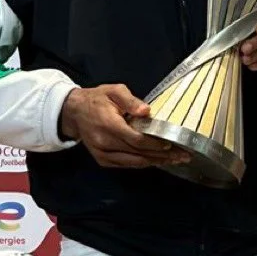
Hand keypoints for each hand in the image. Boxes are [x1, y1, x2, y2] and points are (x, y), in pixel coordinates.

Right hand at [59, 84, 190, 168]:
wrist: (74, 112)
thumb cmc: (97, 99)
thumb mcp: (114, 91)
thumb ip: (130, 100)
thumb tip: (147, 111)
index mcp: (108, 124)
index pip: (136, 139)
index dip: (154, 144)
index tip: (170, 144)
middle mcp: (104, 142)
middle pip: (138, 153)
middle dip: (161, 156)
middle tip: (182, 156)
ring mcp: (102, 154)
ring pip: (133, 162)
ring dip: (155, 162)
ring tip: (174, 161)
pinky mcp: (102, 160)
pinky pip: (126, 164)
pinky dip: (142, 163)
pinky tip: (156, 161)